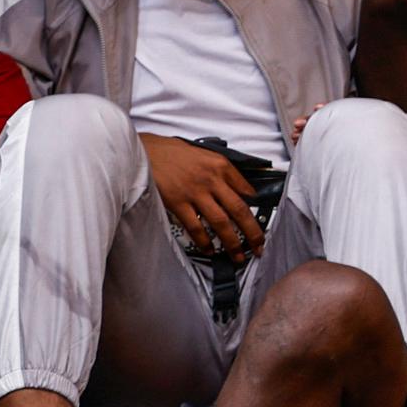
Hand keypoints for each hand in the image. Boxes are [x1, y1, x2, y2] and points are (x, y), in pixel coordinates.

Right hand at [141, 133, 266, 258]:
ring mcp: (195, 192)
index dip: (257, 208)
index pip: (247, 190)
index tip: (262, 222)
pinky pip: (195, 226)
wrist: (144, 151)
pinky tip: (210, 250)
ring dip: (231, 242)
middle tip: (259, 247)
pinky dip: (204, 241)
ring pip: (220, 222)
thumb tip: (243, 191)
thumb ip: (224, 171)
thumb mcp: (206, 154)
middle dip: (252, 232)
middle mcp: (212, 179)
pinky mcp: (177, 202)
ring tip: (238, 256)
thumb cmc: (174, 152)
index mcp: (221, 166)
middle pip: (239, 210)